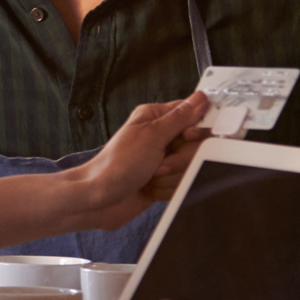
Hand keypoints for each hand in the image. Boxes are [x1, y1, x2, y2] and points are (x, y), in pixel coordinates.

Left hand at [73, 92, 209, 230]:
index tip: (186, 138)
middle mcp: (160, 137)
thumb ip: (179, 118)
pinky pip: (183, 185)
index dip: (196, 129)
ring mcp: (163, 160)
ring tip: (150, 177)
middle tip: (159, 163)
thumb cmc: (117, 165)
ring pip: (191, 167)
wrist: (99, 200)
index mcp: (155, 118)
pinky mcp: (164, 181)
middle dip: (181, 159)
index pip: (193, 115)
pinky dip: (169, 189)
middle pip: (196, 145)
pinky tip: (150, 188)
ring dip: (172, 177)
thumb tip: (200, 98)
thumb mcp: (151, 136)